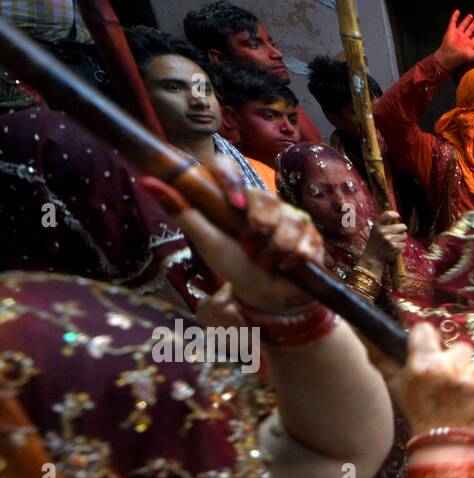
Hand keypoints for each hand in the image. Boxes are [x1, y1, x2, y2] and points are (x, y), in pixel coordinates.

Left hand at [152, 158, 322, 313]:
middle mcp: (264, 202)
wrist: (268, 298)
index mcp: (235, 197)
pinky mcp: (311, 235)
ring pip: (287, 223)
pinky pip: (306, 240)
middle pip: (264, 200)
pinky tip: (287, 267)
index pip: (229, 168)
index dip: (232, 181)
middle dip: (258, 231)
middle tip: (251, 250)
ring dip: (274, 251)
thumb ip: (183, 211)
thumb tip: (147, 181)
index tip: (235, 205)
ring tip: (267, 263)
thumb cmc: (235, 266)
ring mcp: (291, 216)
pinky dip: (294, 259)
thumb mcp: (206, 241)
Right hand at [362, 211, 407, 265]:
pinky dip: (401, 247)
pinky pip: (404, 244)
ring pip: (404, 236)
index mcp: (377, 225)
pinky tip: (394, 248)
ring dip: (401, 239)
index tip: (398, 217)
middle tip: (397, 234)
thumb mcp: (375, 230)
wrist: (372, 257)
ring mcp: (389, 240)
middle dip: (402, 230)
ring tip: (393, 242)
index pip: (388, 215)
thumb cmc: (375, 242)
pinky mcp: (394, 248)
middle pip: (403, 226)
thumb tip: (397, 216)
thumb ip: (384, 223)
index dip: (395, 215)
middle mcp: (383, 231)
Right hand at [392, 322, 473, 433]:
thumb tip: (376, 341)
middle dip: (456, 360)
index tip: (430, 348)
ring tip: (461, 395)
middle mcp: (447, 367)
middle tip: (449, 379)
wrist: (444, 444)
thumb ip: (389, 361)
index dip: (428, 339)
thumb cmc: (418, 414)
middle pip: (460, 347)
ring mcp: (471, 378)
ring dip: (470, 376)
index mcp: (422, 364)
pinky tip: (473, 402)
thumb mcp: (397, 387)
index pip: (425, 330)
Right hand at [434, 9, 473, 70]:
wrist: (449, 55)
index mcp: (469, 44)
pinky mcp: (451, 30)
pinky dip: (455, 16)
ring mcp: (457, 34)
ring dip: (467, 20)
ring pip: (463, 25)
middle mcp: (464, 38)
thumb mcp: (472, 55)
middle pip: (470, 30)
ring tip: (471, 15)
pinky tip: (457, 12)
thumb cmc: (460, 56)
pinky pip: (453, 22)